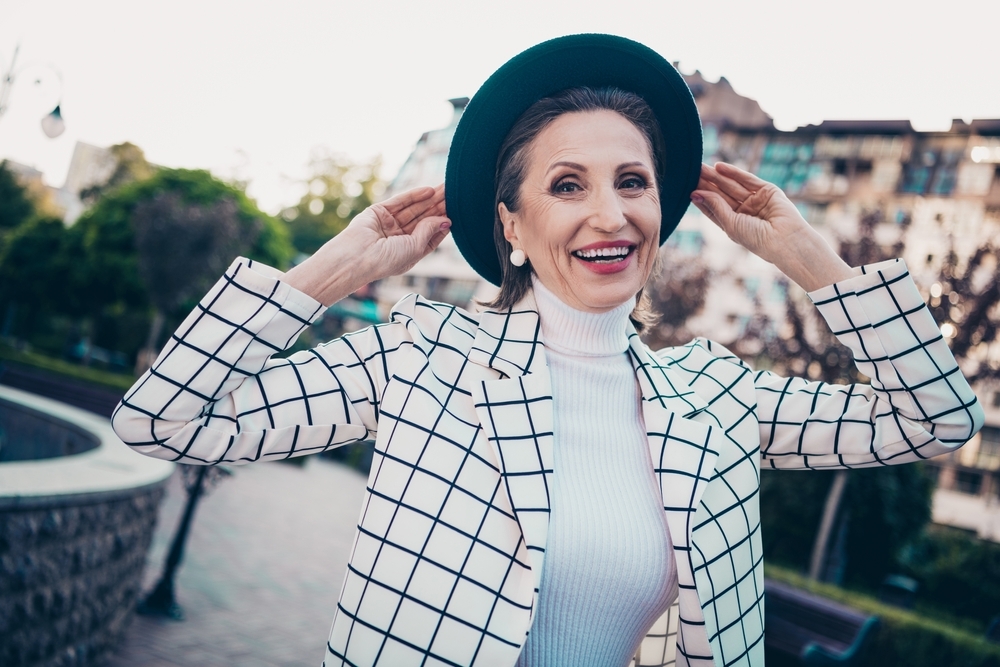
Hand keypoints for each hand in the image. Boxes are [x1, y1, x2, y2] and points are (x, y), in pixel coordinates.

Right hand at [341, 184, 450, 279]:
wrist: (357, 257)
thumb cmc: (386, 261)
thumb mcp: (415, 248)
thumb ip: (429, 231)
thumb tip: (446, 220)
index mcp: (408, 251)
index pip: (430, 236)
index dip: (442, 225)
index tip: (455, 214)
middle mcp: (399, 238)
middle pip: (424, 219)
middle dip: (438, 208)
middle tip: (455, 195)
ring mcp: (389, 224)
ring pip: (414, 208)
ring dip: (430, 199)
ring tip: (446, 189)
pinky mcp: (379, 212)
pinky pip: (400, 201)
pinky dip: (415, 195)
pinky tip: (429, 191)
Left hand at [691, 162, 853, 291]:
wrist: (785, 240)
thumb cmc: (757, 239)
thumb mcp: (731, 224)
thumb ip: (716, 206)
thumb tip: (696, 193)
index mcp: (734, 224)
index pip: (714, 208)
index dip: (702, 198)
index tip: (687, 188)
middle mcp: (744, 212)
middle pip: (721, 194)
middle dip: (706, 184)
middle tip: (691, 172)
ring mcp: (755, 200)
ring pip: (731, 185)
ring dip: (716, 176)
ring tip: (700, 167)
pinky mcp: (767, 190)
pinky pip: (747, 179)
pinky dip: (733, 172)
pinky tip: (718, 167)